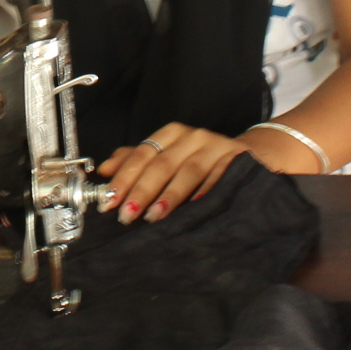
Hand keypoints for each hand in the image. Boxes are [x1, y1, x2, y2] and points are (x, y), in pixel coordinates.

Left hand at [95, 122, 252, 222]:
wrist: (247, 156)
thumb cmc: (200, 160)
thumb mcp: (167, 156)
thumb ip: (135, 161)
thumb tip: (104, 170)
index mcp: (171, 134)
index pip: (142, 155)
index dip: (124, 178)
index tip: (110, 200)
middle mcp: (192, 137)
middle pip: (162, 164)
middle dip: (142, 191)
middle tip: (126, 215)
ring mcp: (216, 146)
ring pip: (188, 171)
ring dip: (169, 195)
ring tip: (153, 215)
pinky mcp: (236, 159)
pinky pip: (219, 176)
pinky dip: (205, 190)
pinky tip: (194, 205)